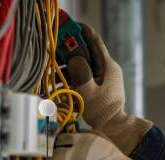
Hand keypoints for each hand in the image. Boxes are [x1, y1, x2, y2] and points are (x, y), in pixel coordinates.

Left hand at [46, 130, 136, 159]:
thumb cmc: (112, 154)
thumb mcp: (101, 137)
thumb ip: (87, 133)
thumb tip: (77, 131)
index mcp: (79, 140)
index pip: (60, 139)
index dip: (58, 142)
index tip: (59, 146)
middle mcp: (72, 154)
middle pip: (52, 155)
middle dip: (52, 158)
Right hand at [67, 24, 152, 155]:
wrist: (112, 128)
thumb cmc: (102, 111)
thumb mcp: (88, 91)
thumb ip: (80, 72)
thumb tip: (74, 56)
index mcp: (108, 66)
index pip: (94, 41)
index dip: (82, 31)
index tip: (69, 26)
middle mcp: (107, 69)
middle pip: (86, 53)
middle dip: (70, 51)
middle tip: (54, 50)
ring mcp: (104, 78)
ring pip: (83, 65)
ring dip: (68, 67)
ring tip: (52, 71)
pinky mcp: (99, 86)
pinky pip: (84, 77)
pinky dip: (72, 78)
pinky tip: (59, 83)